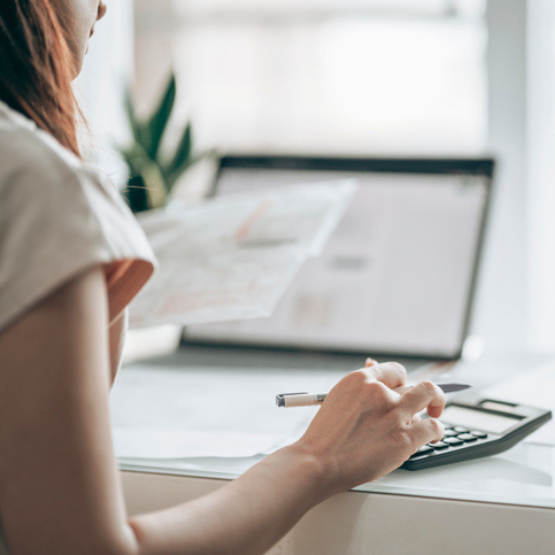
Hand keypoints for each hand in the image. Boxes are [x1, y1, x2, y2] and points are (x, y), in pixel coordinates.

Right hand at [293, 359, 444, 494]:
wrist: (318, 462)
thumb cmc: (325, 435)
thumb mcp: (338, 398)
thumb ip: (361, 386)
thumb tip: (373, 366)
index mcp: (361, 379)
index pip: (396, 371)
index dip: (403, 381)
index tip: (405, 389)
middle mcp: (380, 392)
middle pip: (415, 383)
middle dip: (422, 393)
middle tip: (426, 402)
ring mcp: (394, 414)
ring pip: (430, 396)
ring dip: (434, 405)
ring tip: (434, 414)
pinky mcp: (405, 438)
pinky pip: (434, 426)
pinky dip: (437, 430)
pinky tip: (433, 436)